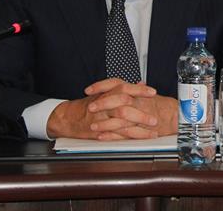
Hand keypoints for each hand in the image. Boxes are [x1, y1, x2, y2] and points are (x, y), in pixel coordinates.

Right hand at [47, 79, 177, 139]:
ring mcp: (101, 118)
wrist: (67, 117)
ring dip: (139, 129)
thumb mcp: (105, 91)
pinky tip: (139, 139)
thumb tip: (141, 83)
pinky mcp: (98, 131)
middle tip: (155, 119)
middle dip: (141, 113)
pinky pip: (116, 135)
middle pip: (124, 105)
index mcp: (107, 92)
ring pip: (121, 122)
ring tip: (152, 132)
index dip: (139, 90)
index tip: (153, 93)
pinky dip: (128, 138)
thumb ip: (123, 88)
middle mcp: (104, 104)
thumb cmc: (88, 104)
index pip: (124, 88)